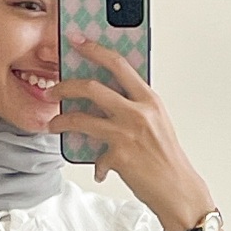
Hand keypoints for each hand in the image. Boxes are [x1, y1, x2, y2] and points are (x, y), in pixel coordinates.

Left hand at [46, 32, 213, 230]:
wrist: (178, 189)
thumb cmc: (166, 157)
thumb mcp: (157, 122)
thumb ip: (135, 106)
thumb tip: (107, 98)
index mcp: (149, 99)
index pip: (118, 64)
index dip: (95, 50)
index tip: (78, 41)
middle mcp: (138, 112)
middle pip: (92, 87)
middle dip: (65, 86)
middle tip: (53, 91)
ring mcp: (127, 133)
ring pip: (82, 118)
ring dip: (61, 121)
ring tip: (53, 125)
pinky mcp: (119, 155)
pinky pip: (96, 156)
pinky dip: (97, 165)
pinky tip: (101, 170)